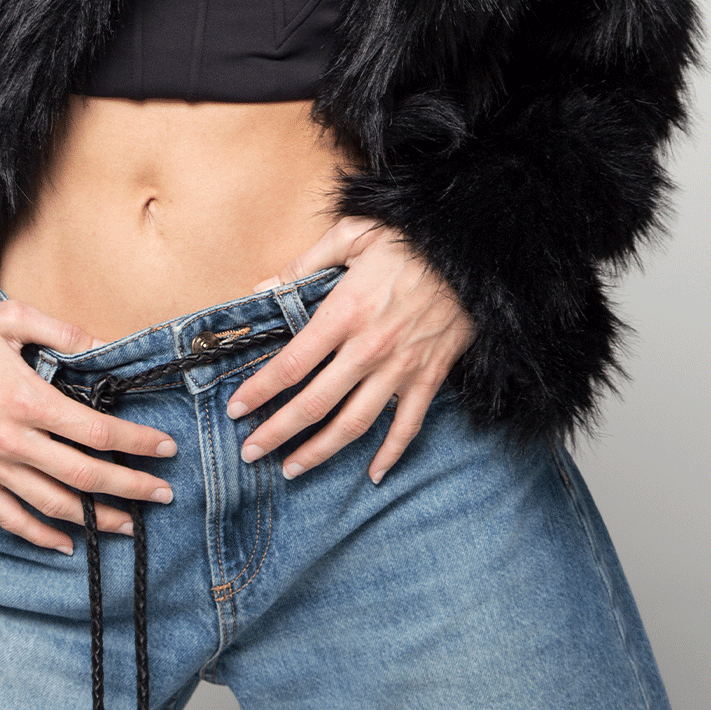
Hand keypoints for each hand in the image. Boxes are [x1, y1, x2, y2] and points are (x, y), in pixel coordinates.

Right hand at [0, 298, 178, 554]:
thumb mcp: (12, 320)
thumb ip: (64, 333)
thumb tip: (105, 346)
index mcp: (26, 400)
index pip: (96, 431)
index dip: (136, 442)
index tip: (164, 448)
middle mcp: (12, 441)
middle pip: (84, 476)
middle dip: (130, 488)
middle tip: (162, 494)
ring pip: (53, 504)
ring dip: (96, 518)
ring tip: (129, 524)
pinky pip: (11, 519)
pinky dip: (42, 535)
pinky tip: (67, 542)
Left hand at [224, 216, 473, 483]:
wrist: (472, 251)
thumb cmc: (409, 238)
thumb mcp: (351, 235)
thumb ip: (305, 263)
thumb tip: (263, 287)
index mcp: (345, 313)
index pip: (292, 364)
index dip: (260, 390)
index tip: (238, 408)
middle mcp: (369, 348)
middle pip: (314, 403)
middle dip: (277, 432)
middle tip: (251, 452)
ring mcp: (401, 368)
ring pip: (354, 424)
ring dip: (320, 451)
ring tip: (292, 469)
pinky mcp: (430, 377)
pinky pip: (408, 426)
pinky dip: (391, 454)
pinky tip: (373, 473)